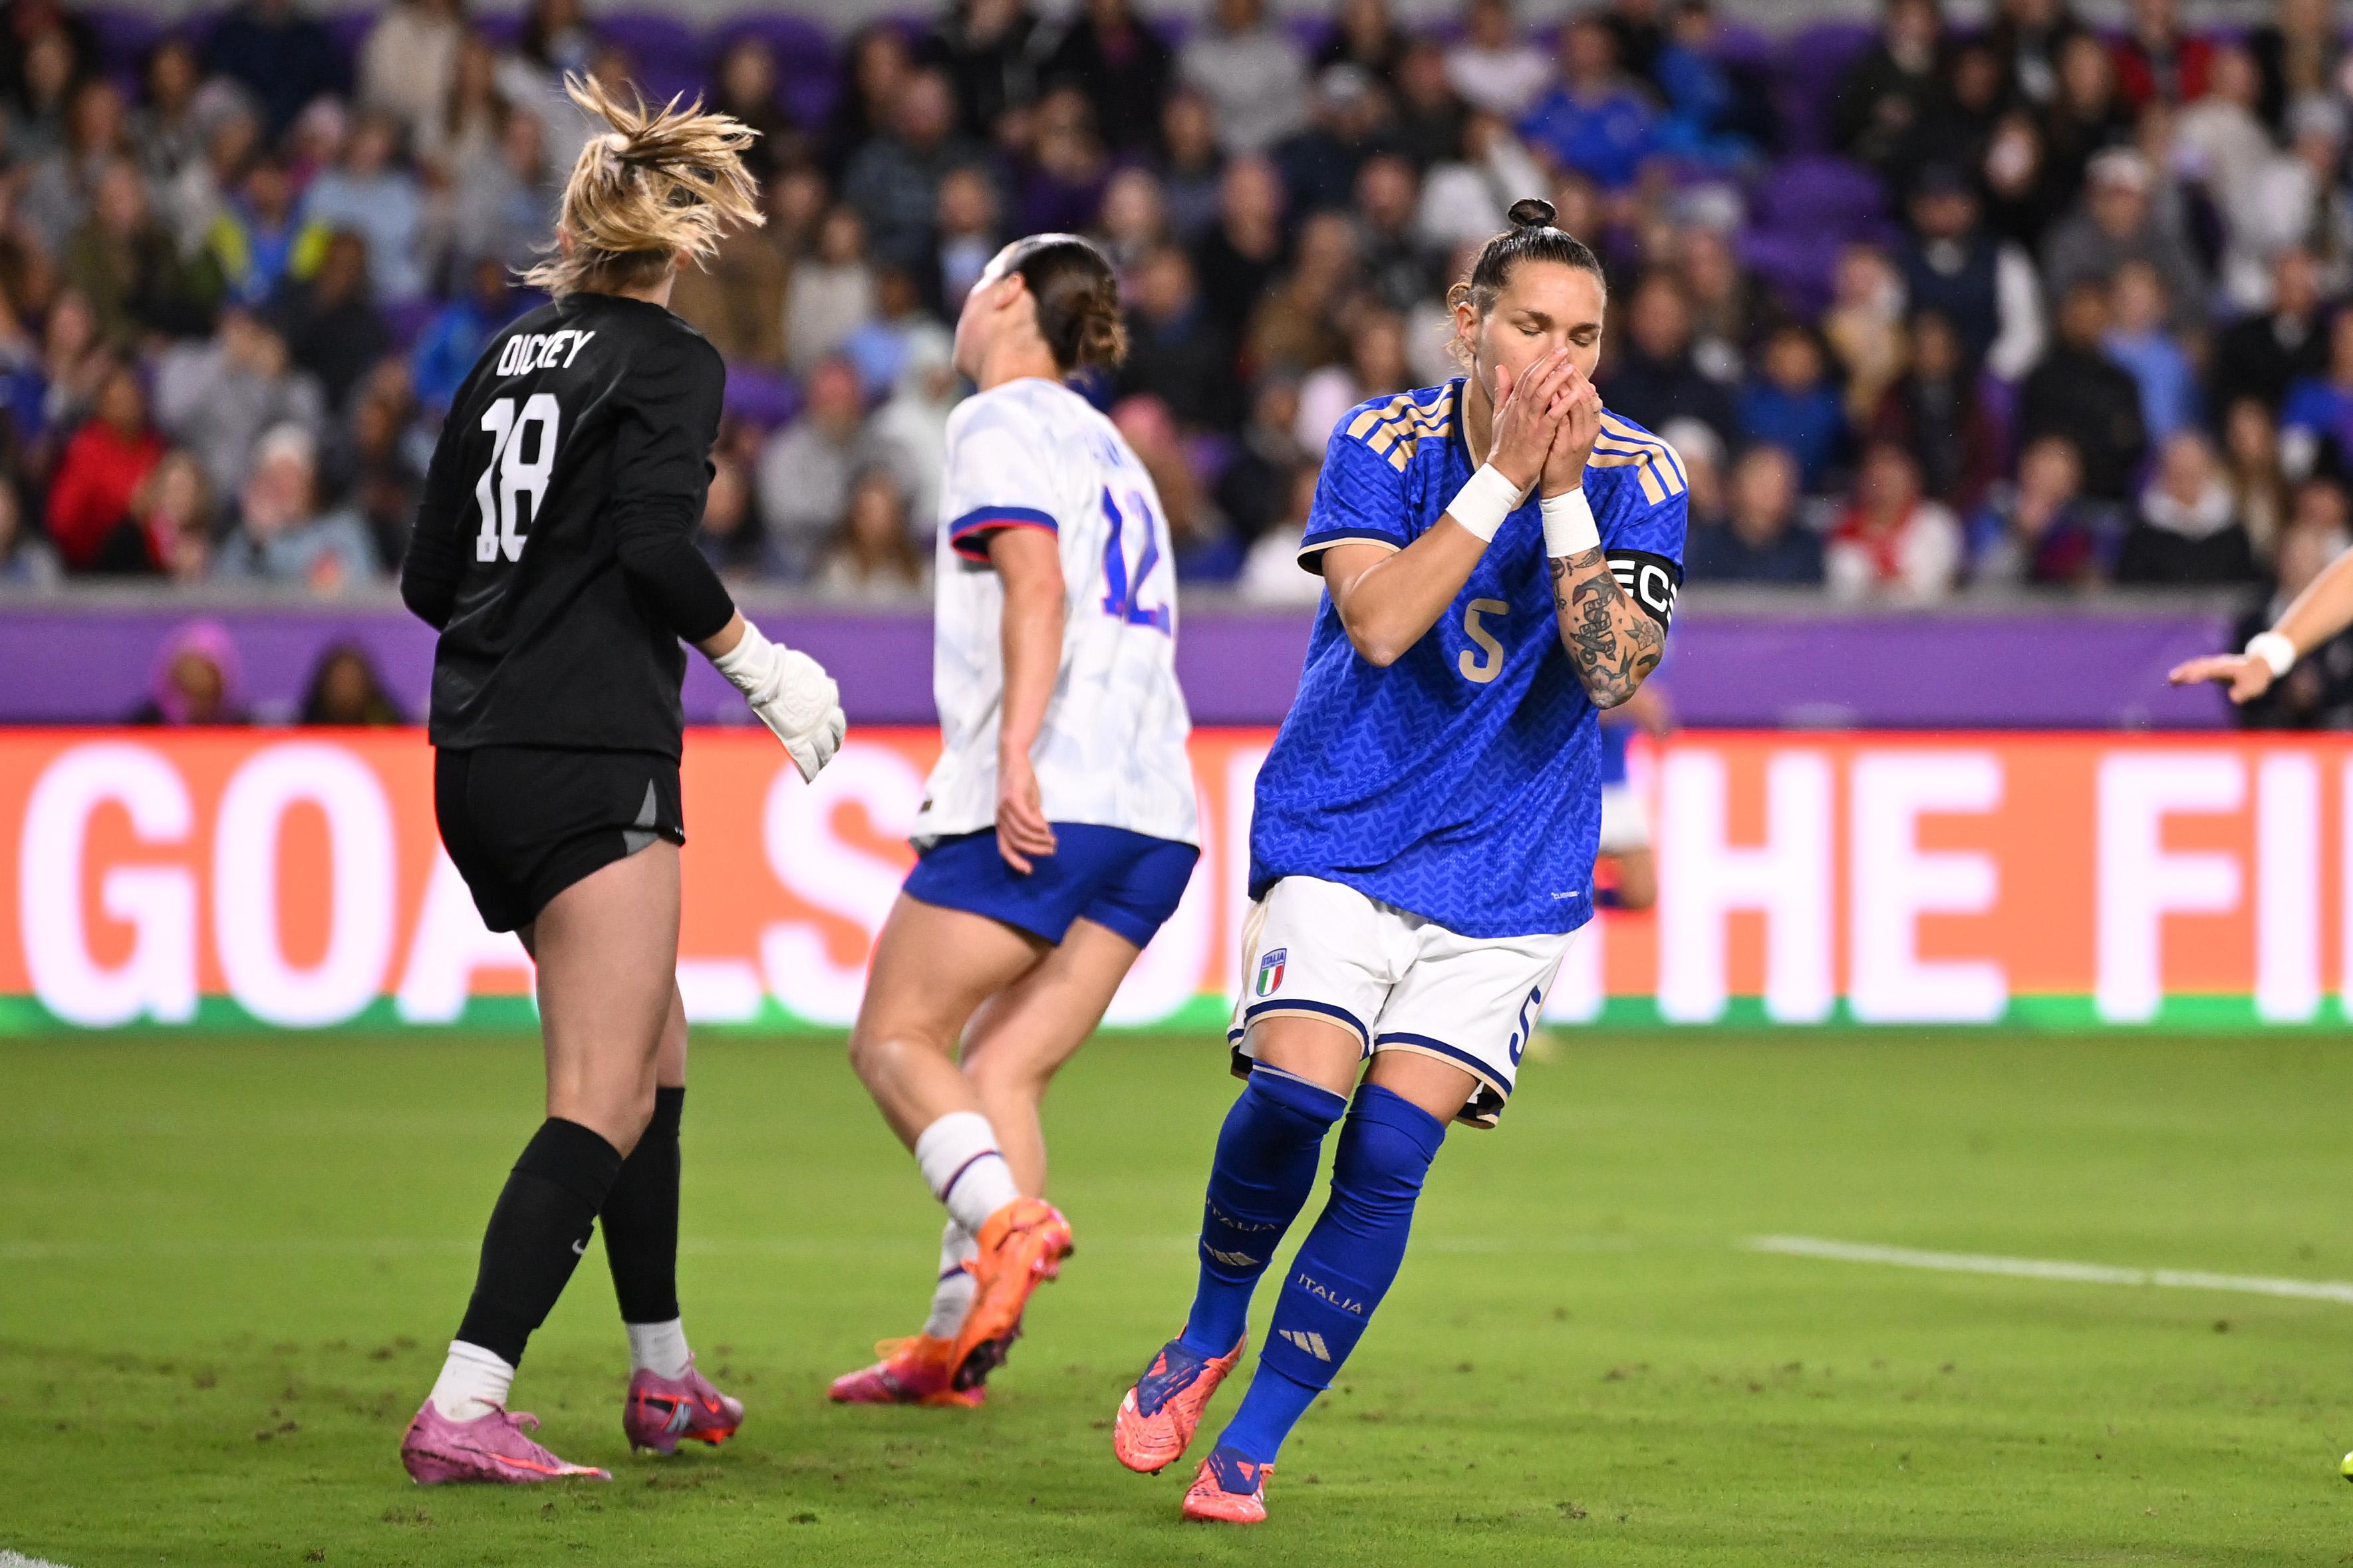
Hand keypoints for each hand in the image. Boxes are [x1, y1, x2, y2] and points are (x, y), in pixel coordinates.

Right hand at [753, 647, 847, 780]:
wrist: (767, 674)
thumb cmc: (783, 667)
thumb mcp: (809, 670)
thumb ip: (818, 681)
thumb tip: (825, 682)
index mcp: (827, 702)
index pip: (837, 724)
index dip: (837, 734)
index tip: (835, 740)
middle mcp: (823, 719)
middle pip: (832, 741)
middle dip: (830, 749)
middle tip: (826, 756)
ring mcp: (810, 731)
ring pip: (822, 753)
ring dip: (821, 761)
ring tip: (819, 767)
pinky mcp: (795, 740)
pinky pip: (805, 760)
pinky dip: (808, 771)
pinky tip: (809, 778)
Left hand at [995, 750, 1057, 873]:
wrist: (1015, 757)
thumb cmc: (1021, 781)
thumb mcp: (1029, 804)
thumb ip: (1035, 819)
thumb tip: (1044, 835)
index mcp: (1002, 821)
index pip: (1005, 847)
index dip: (1015, 861)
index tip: (1030, 870)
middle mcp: (1000, 816)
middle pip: (1016, 842)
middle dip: (1034, 850)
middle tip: (1051, 851)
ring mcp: (1004, 808)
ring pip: (1022, 833)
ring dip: (1039, 840)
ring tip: (1052, 841)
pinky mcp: (1012, 798)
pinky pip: (1025, 818)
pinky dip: (1036, 826)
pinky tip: (1047, 829)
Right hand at [1487, 349, 1573, 492]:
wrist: (1504, 472)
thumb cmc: (1504, 445)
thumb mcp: (1498, 415)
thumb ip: (1502, 391)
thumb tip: (1500, 368)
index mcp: (1513, 404)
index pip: (1525, 377)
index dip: (1539, 363)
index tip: (1553, 351)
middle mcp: (1519, 410)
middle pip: (1533, 380)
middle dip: (1548, 364)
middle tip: (1563, 350)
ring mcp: (1528, 422)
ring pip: (1542, 394)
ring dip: (1556, 380)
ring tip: (1570, 367)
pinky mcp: (1538, 436)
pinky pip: (1551, 416)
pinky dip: (1562, 404)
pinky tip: (1574, 395)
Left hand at [1538, 366, 1603, 498]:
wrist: (1561, 484)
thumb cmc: (1561, 455)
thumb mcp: (1569, 431)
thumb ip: (1570, 410)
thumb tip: (1568, 389)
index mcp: (1589, 422)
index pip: (1586, 391)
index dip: (1575, 375)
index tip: (1562, 360)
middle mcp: (1588, 427)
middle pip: (1585, 393)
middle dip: (1572, 375)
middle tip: (1559, 359)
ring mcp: (1580, 436)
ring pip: (1579, 404)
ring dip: (1567, 387)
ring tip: (1555, 371)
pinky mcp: (1568, 446)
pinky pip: (1565, 422)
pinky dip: (1559, 407)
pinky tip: (1550, 396)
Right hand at [2167, 653, 2273, 705]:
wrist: (2261, 664)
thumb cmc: (2256, 677)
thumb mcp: (2253, 687)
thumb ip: (2243, 692)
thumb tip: (2233, 698)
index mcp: (2225, 668)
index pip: (2208, 670)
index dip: (2197, 674)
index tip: (2187, 679)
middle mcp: (2218, 664)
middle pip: (2198, 666)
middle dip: (2184, 672)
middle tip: (2171, 679)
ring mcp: (2215, 664)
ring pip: (2196, 665)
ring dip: (2183, 671)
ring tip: (2171, 679)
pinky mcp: (2214, 667)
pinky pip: (2198, 667)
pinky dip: (2188, 671)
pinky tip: (2182, 677)